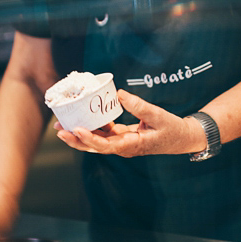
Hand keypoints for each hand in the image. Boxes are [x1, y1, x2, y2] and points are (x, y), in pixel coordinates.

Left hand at [56, 90, 204, 156]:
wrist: (182, 138)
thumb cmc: (172, 129)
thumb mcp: (158, 116)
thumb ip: (139, 106)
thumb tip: (119, 94)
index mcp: (130, 146)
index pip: (105, 145)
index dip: (89, 139)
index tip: (76, 129)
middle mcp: (122, 147)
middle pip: (94, 146)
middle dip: (75, 139)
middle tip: (58, 129)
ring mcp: (121, 143)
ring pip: (96, 141)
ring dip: (79, 133)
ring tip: (62, 124)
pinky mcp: (122, 136)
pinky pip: (103, 133)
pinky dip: (92, 126)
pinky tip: (82, 116)